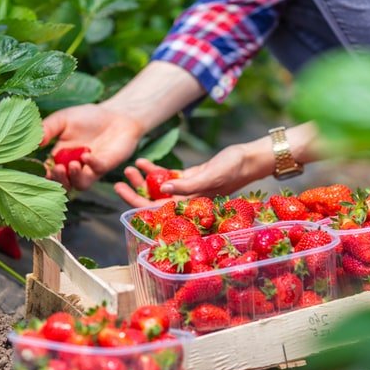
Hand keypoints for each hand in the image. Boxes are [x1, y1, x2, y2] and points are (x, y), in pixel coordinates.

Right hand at [41, 104, 144, 190]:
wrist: (115, 114)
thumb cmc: (88, 117)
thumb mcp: (62, 119)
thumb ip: (47, 128)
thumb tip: (35, 142)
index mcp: (60, 157)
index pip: (49, 173)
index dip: (44, 175)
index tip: (42, 169)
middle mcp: (74, 167)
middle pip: (63, 184)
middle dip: (59, 179)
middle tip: (57, 168)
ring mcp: (90, 169)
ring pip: (80, 184)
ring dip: (74, 177)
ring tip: (72, 164)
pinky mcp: (106, 165)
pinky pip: (97, 170)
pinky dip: (91, 164)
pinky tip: (86, 155)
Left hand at [114, 144, 268, 206]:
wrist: (250, 158)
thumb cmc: (234, 167)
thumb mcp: (211, 175)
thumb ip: (188, 184)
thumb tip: (164, 189)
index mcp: (191, 207)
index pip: (157, 211)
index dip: (136, 203)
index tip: (120, 190)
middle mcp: (187, 202)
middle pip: (154, 202)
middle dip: (135, 192)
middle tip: (119, 180)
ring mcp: (189, 191)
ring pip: (159, 190)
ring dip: (143, 181)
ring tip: (130, 168)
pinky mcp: (192, 179)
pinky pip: (169, 178)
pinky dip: (155, 172)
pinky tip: (143, 163)